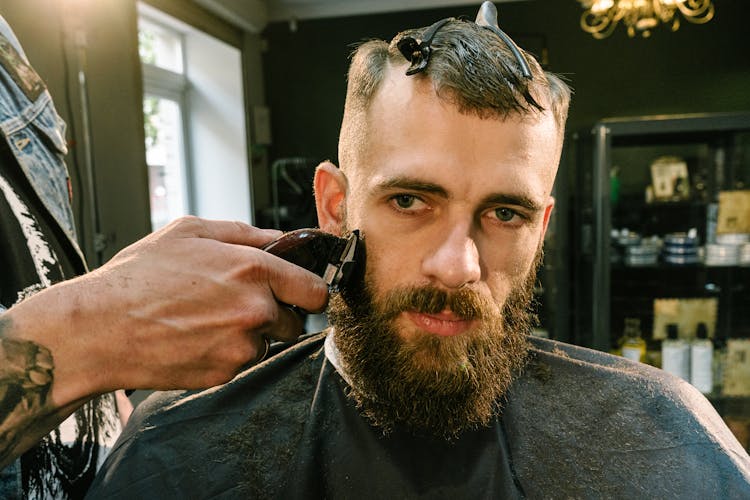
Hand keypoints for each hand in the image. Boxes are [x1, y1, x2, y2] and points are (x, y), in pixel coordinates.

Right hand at [8, 216, 328, 403]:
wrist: (99, 328)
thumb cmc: (139, 276)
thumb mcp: (190, 232)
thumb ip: (245, 233)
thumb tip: (282, 239)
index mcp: (253, 269)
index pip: (315, 291)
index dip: (310, 291)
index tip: (301, 293)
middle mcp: (255, 309)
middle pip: (296, 320)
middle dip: (277, 312)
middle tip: (241, 303)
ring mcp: (241, 346)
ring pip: (267, 342)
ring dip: (251, 333)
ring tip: (208, 319)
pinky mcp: (225, 373)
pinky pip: (242, 362)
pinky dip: (227, 352)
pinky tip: (196, 338)